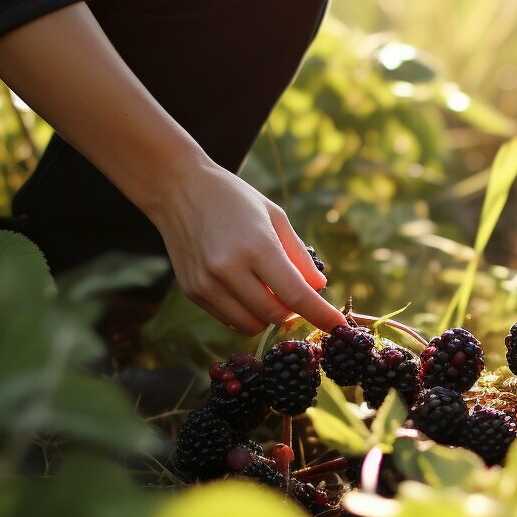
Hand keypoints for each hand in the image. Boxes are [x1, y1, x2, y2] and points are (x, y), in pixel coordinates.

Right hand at [146, 151, 345, 334]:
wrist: (177, 189)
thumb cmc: (234, 199)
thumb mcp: (275, 216)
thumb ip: (298, 255)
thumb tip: (319, 288)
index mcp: (256, 247)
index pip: (296, 295)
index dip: (321, 315)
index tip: (339, 327)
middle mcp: (229, 269)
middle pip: (275, 315)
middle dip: (293, 312)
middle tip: (295, 294)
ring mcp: (207, 284)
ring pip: (251, 325)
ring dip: (268, 316)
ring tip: (267, 289)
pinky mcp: (192, 291)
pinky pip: (229, 319)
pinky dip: (245, 313)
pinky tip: (244, 288)